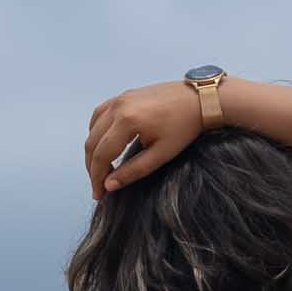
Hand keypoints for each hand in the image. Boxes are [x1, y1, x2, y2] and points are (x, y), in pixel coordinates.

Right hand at [86, 82, 201, 199]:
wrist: (199, 99)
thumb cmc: (184, 127)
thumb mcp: (160, 155)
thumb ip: (133, 171)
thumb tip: (109, 185)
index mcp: (127, 121)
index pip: (101, 154)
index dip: (96, 178)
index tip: (98, 195)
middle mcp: (118, 106)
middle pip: (92, 141)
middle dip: (92, 167)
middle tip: (99, 187)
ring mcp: (120, 98)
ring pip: (93, 127)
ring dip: (93, 150)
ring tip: (100, 169)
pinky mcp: (124, 95)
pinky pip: (100, 114)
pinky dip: (97, 131)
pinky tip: (103, 144)